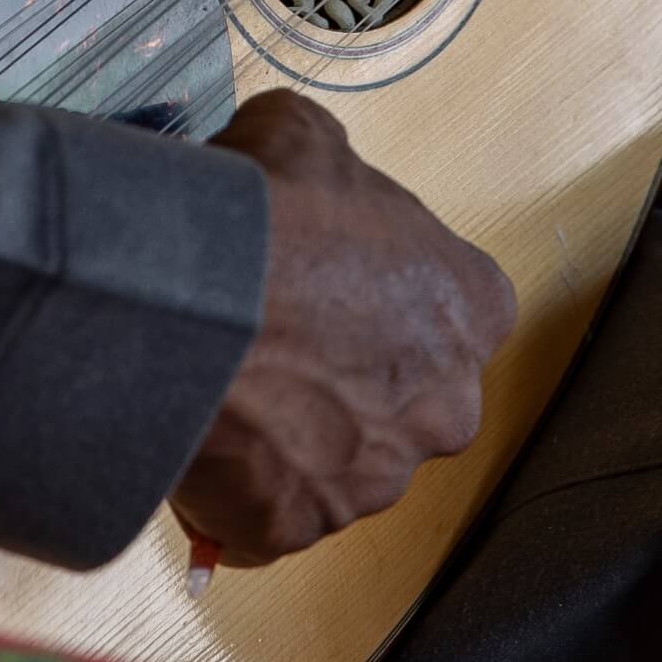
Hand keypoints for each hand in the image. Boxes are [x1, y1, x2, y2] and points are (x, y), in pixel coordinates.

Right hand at [172, 89, 516, 567]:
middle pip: (406, 397)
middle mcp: (445, 405)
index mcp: (470, 308)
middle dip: (350, 378)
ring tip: (226, 383)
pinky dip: (240, 488)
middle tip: (279, 340)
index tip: (339, 286)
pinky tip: (202, 436)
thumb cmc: (266, 220)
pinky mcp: (300, 526)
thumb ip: (331, 163)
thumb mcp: (306, 136)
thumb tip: (306, 167)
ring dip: (294, 434)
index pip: (457, 310)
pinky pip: (273, 512)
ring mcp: (377, 478)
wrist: (191, 306)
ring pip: (340, 460)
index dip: (390, 297)